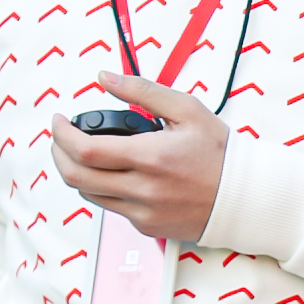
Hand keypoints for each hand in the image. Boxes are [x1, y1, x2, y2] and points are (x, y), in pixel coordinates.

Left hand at [50, 70, 228, 242]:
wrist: (245, 196)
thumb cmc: (219, 154)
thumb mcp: (187, 110)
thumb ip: (142, 90)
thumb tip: (105, 78)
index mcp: (151, 157)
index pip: (84, 150)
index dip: (62, 134)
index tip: (60, 121)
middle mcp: (144, 189)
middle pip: (76, 176)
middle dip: (59, 153)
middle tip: (62, 138)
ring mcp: (144, 212)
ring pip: (89, 194)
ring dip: (78, 171)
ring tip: (86, 154)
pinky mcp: (148, 226)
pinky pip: (112, 208)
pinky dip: (105, 189)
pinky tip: (117, 174)